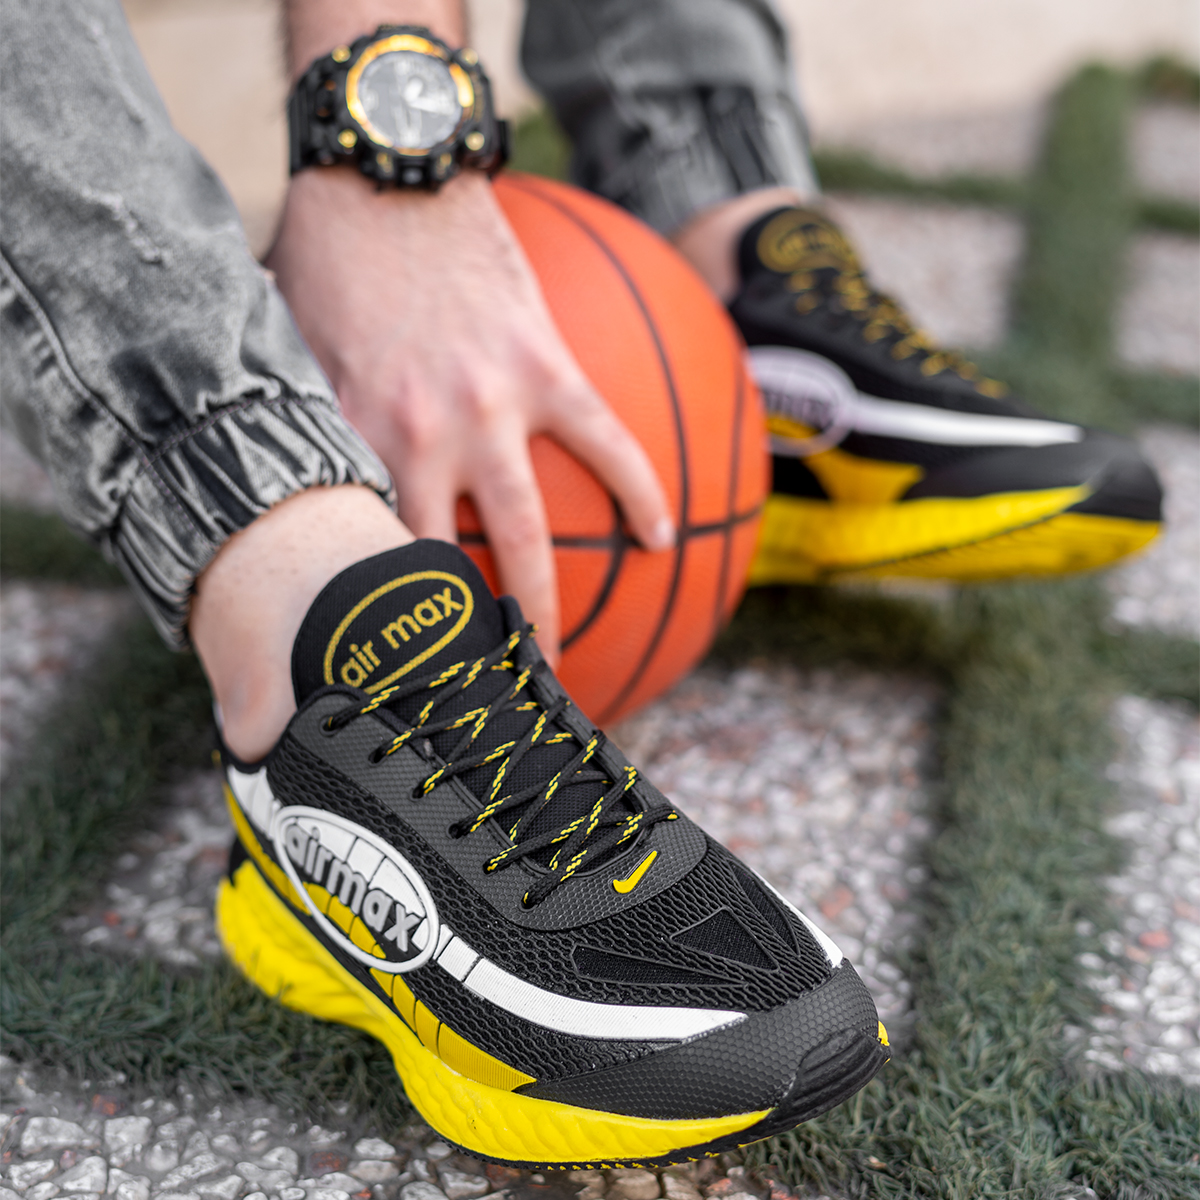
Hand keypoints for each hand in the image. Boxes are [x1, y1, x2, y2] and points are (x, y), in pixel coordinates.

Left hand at [266, 167, 674, 665]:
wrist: (390, 171)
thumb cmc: (327, 255)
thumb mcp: (287, 345)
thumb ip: (295, 420)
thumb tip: (277, 474)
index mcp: (355, 439)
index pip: (360, 555)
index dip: (369, 625)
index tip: (380, 680)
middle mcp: (422, 438)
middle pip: (445, 569)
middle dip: (459, 647)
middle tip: (471, 707)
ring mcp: (493, 407)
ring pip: (529, 530)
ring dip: (547, 606)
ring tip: (558, 667)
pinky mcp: (548, 367)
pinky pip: (608, 443)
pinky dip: (638, 492)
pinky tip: (662, 539)